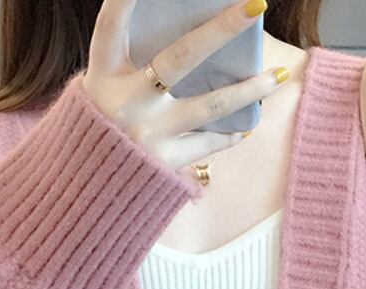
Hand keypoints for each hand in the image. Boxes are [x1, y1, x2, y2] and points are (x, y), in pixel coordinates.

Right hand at [83, 0, 287, 171]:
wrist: (87, 193)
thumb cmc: (100, 129)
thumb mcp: (101, 91)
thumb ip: (131, 65)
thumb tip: (193, 42)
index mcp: (102, 76)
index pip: (111, 26)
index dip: (125, 0)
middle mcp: (126, 102)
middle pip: (180, 58)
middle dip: (220, 30)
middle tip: (256, 6)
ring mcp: (149, 134)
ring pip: (209, 106)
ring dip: (249, 90)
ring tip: (278, 76)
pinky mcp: (165, 162)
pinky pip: (207, 142)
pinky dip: (228, 133)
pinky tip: (246, 124)